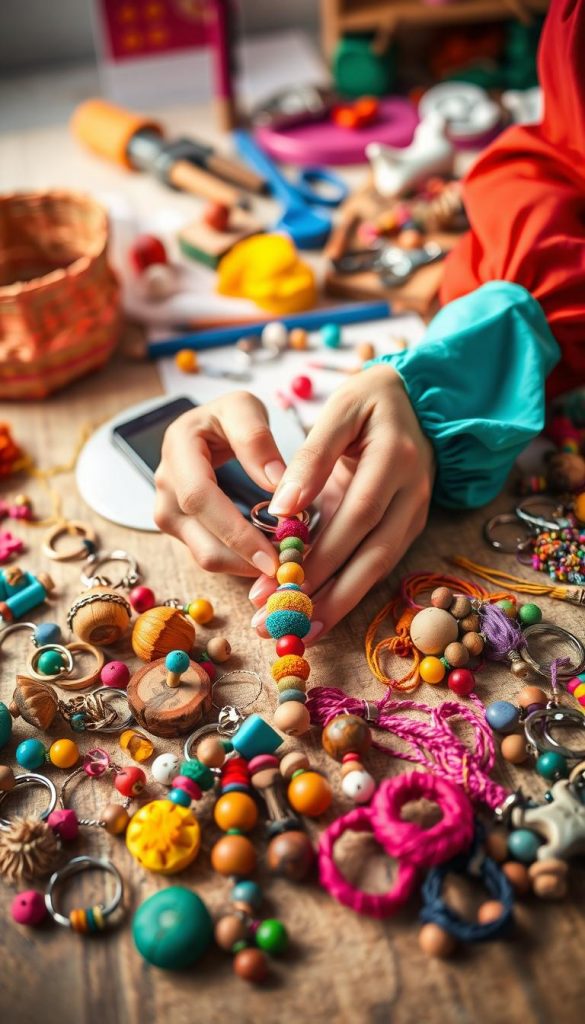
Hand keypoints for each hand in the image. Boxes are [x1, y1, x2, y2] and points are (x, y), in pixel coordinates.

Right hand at [154, 392, 285, 576]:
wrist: (207, 427)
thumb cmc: (227, 417)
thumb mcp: (244, 409)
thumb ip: (257, 440)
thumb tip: (277, 485)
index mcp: (178, 448)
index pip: (199, 497)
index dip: (235, 531)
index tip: (272, 554)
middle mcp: (166, 483)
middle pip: (199, 537)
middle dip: (244, 559)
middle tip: (285, 570)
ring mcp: (168, 509)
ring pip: (203, 554)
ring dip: (244, 565)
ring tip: (282, 564)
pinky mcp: (181, 527)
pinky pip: (209, 553)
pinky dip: (239, 561)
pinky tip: (267, 558)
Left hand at [249, 364, 434, 640]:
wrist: (420, 400)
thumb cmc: (371, 402)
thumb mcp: (341, 410)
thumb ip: (312, 456)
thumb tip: (282, 508)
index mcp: (396, 458)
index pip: (359, 512)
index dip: (323, 546)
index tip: (281, 574)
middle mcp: (414, 494)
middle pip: (373, 555)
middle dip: (328, 594)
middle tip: (282, 622)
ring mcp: (416, 515)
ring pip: (378, 569)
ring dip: (337, 605)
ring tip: (296, 632)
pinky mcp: (408, 528)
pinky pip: (377, 566)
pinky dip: (346, 592)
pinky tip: (315, 613)